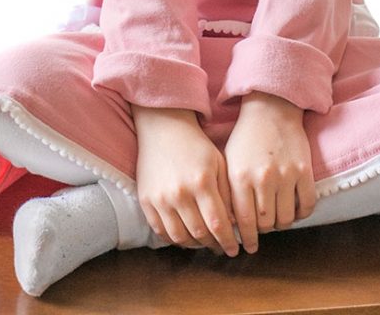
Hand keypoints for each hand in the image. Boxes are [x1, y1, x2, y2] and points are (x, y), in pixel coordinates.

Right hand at [131, 105, 238, 256]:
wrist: (163, 128)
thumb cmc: (196, 145)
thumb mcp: (219, 163)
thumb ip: (227, 194)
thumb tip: (232, 224)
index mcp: (202, 182)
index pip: (217, 224)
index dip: (227, 241)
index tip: (234, 250)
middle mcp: (180, 193)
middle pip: (199, 233)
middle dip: (213, 245)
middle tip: (221, 248)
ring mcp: (160, 198)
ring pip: (179, 237)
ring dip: (194, 245)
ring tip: (203, 243)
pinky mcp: (146, 200)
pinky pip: (160, 231)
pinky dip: (173, 239)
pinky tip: (184, 236)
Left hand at [224, 91, 316, 253]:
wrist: (271, 109)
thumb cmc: (246, 137)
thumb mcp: (229, 162)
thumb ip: (228, 192)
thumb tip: (230, 225)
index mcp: (240, 177)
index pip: (243, 221)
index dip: (245, 239)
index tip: (246, 247)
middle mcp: (263, 178)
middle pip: (265, 223)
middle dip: (262, 231)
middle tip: (261, 229)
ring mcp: (286, 175)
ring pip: (286, 219)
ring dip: (281, 223)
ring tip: (276, 218)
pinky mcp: (305, 171)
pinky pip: (307, 205)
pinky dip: (301, 214)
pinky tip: (294, 210)